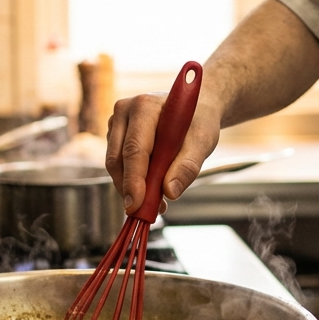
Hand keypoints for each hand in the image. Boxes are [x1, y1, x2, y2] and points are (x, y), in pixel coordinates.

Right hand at [105, 91, 223, 214]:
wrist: (195, 109)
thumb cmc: (199, 121)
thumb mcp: (203, 141)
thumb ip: (188, 166)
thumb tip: (170, 192)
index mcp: (144, 106)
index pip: (134, 149)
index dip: (134, 180)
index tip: (136, 205)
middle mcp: (125, 110)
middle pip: (118, 158)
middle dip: (130, 189)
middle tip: (145, 213)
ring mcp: (117, 123)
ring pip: (115, 164)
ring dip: (131, 188)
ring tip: (157, 203)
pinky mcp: (116, 135)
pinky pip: (119, 164)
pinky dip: (132, 181)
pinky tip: (152, 191)